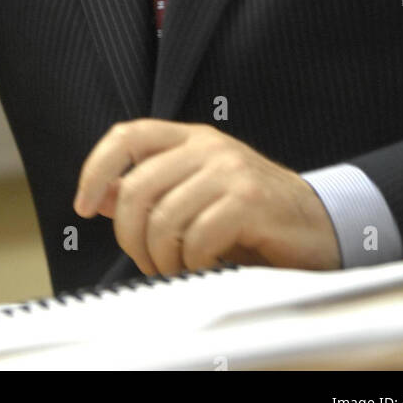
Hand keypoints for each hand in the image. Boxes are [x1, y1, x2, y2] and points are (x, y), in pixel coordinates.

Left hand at [73, 119, 340, 275]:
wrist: (319, 224)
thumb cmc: (254, 213)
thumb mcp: (195, 193)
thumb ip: (149, 191)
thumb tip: (98, 195)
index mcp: (190, 138)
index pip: (127, 135)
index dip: (96, 168)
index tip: (84, 205)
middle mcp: (208, 146)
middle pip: (136, 188)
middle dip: (131, 237)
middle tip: (149, 261)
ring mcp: (231, 170)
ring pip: (164, 218)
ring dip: (164, 258)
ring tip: (180, 267)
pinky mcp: (250, 200)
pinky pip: (198, 237)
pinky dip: (194, 263)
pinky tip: (209, 265)